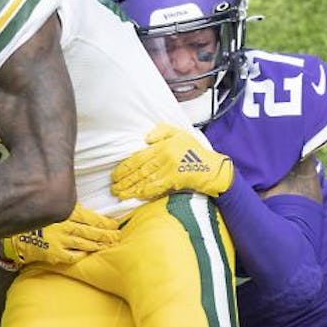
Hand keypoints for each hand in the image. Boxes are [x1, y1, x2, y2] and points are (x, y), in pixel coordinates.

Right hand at [0, 204, 121, 267]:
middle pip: (92, 232)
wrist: (13, 236)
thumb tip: (87, 213)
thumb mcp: (51, 207)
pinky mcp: (55, 253)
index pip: (92, 218)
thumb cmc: (34, 219)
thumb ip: (68, 209)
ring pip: (86, 244)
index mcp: (65, 211)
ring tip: (110, 245)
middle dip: (107, 235)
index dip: (105, 222)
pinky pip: (74, 256)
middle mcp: (65, 226)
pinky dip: (83, 255)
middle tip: (118, 236)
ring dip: (99, 245)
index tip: (115, 224)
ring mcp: (60, 241)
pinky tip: (90, 254)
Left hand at [111, 123, 233, 200]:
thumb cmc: (195, 151)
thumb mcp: (179, 133)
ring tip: (120, 194)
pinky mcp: (175, 179)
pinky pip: (156, 187)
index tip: (115, 176)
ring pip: (144, 180)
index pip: (138, 157)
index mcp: (162, 145)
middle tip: (113, 188)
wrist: (213, 167)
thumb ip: (162, 131)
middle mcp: (164, 156)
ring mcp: (169, 169)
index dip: (125, 168)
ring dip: (131, 189)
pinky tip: (136, 196)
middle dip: (124, 180)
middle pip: (139, 170)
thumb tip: (145, 138)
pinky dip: (144, 192)